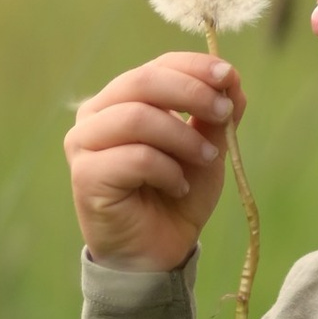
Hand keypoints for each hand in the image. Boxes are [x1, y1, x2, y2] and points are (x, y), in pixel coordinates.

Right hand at [65, 51, 243, 273]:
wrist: (156, 253)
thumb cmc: (176, 196)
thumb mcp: (206, 149)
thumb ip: (215, 115)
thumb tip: (233, 78)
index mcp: (122, 99)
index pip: (156, 65)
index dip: (194, 66)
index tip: (230, 77)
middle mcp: (95, 114)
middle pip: (142, 81)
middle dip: (191, 93)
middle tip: (224, 114)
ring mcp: (84, 143)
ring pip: (137, 117)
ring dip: (183, 137)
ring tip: (207, 160)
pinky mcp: (85, 175)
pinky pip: (135, 158)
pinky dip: (167, 170)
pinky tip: (177, 186)